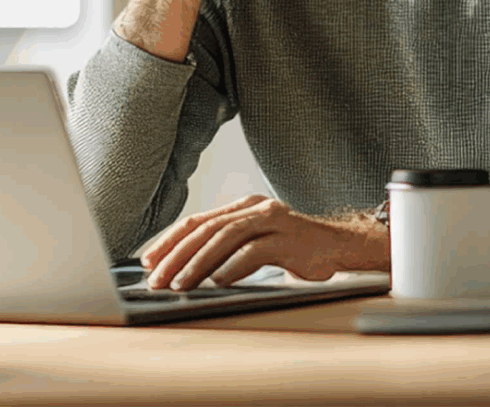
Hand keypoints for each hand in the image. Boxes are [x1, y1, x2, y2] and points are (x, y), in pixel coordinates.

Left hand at [140, 195, 354, 289]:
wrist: (341, 248)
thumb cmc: (294, 250)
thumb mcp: (255, 244)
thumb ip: (226, 248)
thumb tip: (182, 270)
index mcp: (242, 207)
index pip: (197, 220)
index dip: (169, 240)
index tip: (148, 261)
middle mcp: (255, 209)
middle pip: (206, 228)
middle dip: (176, 254)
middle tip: (156, 278)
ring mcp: (273, 221)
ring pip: (225, 237)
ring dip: (198, 262)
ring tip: (180, 283)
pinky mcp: (289, 240)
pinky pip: (254, 252)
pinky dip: (232, 268)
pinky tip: (217, 283)